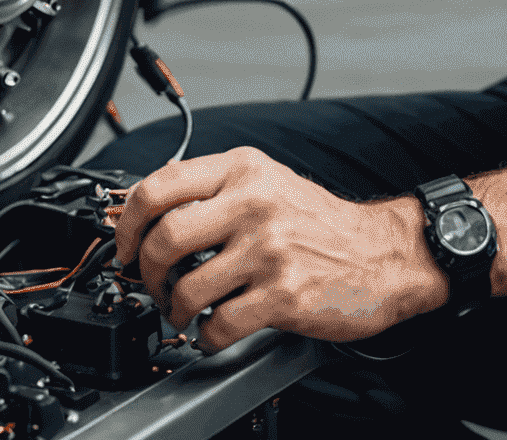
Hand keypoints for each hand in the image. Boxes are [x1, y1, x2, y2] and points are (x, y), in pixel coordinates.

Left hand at [111, 148, 448, 349]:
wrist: (383, 253)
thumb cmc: (322, 223)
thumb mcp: (268, 182)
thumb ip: (216, 190)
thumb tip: (151, 210)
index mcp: (244, 170)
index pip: (160, 185)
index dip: (127, 222)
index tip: (123, 246)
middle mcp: (254, 203)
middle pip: (164, 239)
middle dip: (145, 273)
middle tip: (153, 284)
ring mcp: (268, 249)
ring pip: (184, 288)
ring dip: (174, 310)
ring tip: (184, 311)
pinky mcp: (282, 294)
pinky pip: (217, 325)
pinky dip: (205, 337)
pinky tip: (215, 329)